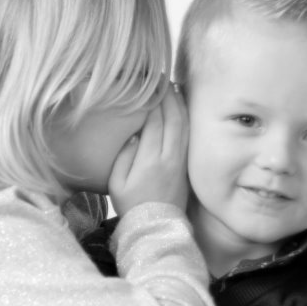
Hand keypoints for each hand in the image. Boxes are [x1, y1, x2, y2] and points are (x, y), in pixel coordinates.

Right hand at [108, 83, 188, 214]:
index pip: (154, 120)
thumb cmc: (132, 204)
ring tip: (173, 86)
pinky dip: (187, 118)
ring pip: (184, 124)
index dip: (152, 99)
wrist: (157, 227)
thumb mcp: (117, 182)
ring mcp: (181, 161)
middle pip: (173, 118)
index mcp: (150, 159)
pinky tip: (183, 107)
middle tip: (160, 78)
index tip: (147, 83)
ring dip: (179, 103)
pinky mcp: (186, 165)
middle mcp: (169, 157)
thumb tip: (134, 133)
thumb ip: (124, 155)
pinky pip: (189, 135)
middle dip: (168, 95)